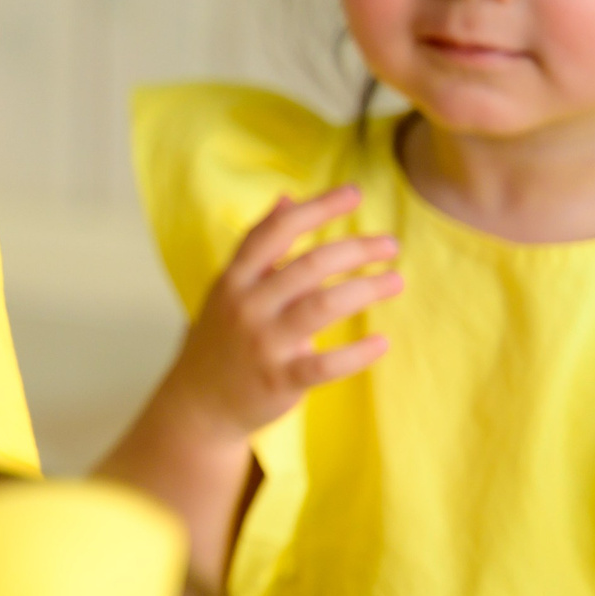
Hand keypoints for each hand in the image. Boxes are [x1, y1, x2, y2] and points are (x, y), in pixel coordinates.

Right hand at [161, 187, 399, 439]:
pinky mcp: (280, 380)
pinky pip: (326, 365)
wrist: (198, 402)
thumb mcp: (230, 286)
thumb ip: (260, 246)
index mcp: (234, 278)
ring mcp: (263, 343)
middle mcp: (246, 305)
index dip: (316, 209)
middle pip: (308, 266)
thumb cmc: (223, 338)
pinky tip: (382, 342)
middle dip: (355, 249)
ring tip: (396, 281)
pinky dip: (357, 353)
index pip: (276, 231)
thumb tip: (286, 199)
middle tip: (390, 245)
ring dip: (365, 290)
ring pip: (321, 307)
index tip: (354, 193)